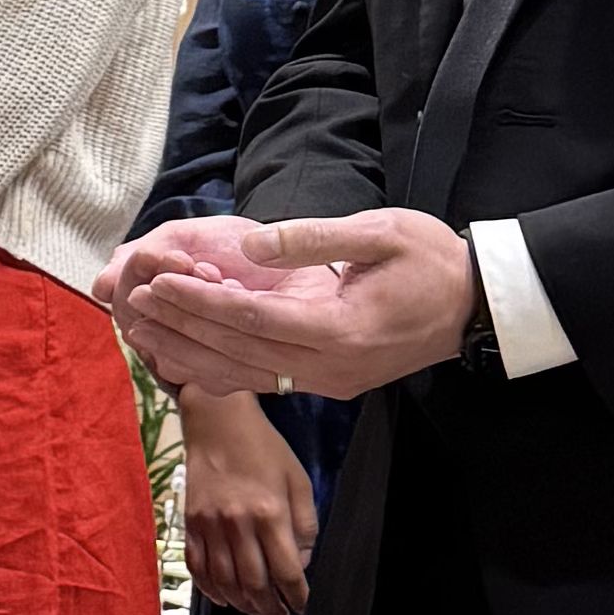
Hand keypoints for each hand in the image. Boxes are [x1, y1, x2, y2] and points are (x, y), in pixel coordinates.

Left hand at [110, 208, 473, 399]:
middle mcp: (330, 365)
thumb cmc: (432, 260)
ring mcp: (330, 380)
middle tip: (136, 303)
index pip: (253, 319)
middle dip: (184, 327)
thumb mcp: (381, 232)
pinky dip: (222, 370)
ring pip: (247, 375)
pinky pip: (265, 380)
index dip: (202, 302)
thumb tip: (252, 245)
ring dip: (193, 355)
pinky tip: (187, 357)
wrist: (477, 307)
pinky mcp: (330, 382)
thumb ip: (314, 239)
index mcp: (341, 328)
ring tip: (146, 332)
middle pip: (240, 353)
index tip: (161, 280)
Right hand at [175, 389, 319, 614]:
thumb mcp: (298, 480)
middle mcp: (238, 522)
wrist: (217, 421)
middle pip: (254, 583)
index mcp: (269, 511)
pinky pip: (197, 566)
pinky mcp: (191, 522)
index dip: (297, 596)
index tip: (301, 606)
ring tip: (256, 610)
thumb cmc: (263, 448)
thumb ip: (305, 523)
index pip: (286, 570)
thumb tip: (302, 561)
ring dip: (242, 604)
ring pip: (225, 581)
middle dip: (270, 608)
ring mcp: (210, 524)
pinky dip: (210, 589)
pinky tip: (224, 598)